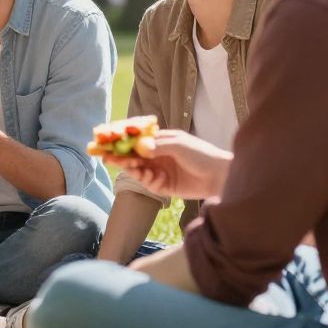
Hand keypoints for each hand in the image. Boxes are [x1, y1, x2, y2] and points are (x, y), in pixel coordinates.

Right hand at [111, 129, 231, 199]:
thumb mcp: (179, 145)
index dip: (122, 142)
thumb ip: (157, 146)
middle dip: (121, 157)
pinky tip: (154, 177)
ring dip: (133, 169)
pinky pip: (149, 183)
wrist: (220, 176)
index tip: (107, 142)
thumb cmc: (201, 154)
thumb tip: (138, 147)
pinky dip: (148, 180)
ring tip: (133, 168)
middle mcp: (158, 156)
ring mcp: (160, 171)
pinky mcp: (164, 186)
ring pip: (138, 171)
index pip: (137, 141)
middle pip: (133, 157)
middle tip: (108, 158)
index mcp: (160, 142)